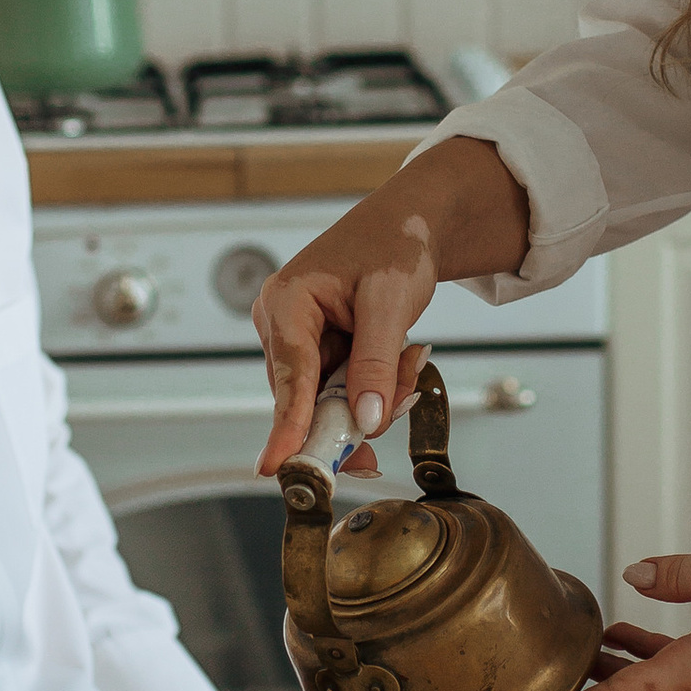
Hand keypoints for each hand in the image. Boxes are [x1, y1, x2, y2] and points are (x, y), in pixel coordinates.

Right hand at [252, 138, 532, 474]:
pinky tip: (399, 360)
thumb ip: (375, 364)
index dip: (288, 426)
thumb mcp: (391, 302)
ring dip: (375, 392)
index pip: (290, 376)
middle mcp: (282, 324)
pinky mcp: (318, 351)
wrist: (411, 224)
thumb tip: (366, 420)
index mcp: (287, 302)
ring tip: (407, 355)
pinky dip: (376, 385)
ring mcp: (298, 340)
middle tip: (402, 391)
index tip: (279, 466)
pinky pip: (343, 389)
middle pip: (310, 398)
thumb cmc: (395, 243)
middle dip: (358, 405)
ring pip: (331, 400)